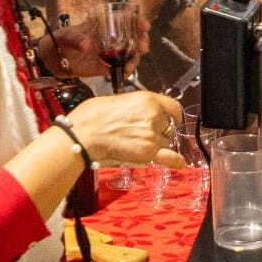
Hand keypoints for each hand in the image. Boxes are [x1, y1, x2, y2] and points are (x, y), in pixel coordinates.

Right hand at [62, 91, 183, 167]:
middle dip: (159, 129)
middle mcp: (153, 116)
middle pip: (169, 125)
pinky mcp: (148, 152)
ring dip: (157, 143)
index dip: (172, 114)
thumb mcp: (117, 99)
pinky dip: (176, 161)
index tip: (170, 118)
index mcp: (147, 99)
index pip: (173, 106)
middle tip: (142, 132)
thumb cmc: (92, 116)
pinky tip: (179, 162)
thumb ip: (136, 105)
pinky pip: (171, 157)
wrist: (83, 134)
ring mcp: (152, 135)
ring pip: (166, 141)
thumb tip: (139, 111)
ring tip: (137, 143)